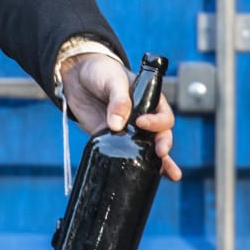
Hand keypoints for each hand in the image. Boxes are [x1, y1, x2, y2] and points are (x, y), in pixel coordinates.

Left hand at [59, 53, 181, 181]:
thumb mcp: (112, 80)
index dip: (156, 122)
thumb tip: (116, 125)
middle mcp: (144, 117)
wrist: (77, 76)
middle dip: (164, 144)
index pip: (162, 115)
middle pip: (161, 135)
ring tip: (172, 175)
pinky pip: (127, 154)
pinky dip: (137, 166)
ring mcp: (129, 130)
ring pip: (149, 149)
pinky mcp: (113, 139)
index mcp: (149, 100)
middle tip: (160, 152)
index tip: (141, 122)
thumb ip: (118, 100)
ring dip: (161, 162)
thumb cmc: (101, 71)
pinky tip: (147, 177)